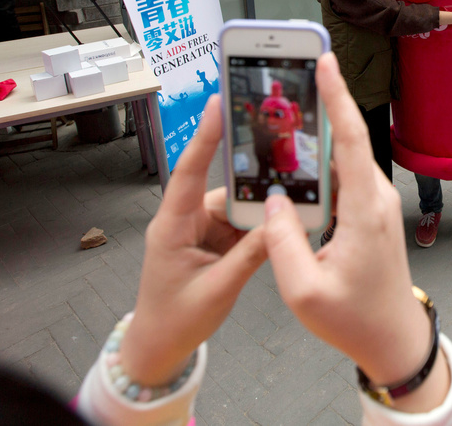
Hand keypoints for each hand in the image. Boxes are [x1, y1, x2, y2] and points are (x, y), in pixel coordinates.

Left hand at [120, 96, 266, 385]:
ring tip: (291, 205)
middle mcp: (185, 220)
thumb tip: (280, 224)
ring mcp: (200, 230)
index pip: (189, 171)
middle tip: (286, 163)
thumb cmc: (175, 319)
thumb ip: (250, 256)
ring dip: (261, 211)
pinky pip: (242, 223)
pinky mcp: (213, 240)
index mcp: (172, 225)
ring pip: (239, 206)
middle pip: (226, 187)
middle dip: (254, 181)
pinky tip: (280, 228)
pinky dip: (260, 227)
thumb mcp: (217, 289)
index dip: (206, 136)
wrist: (159, 346)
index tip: (219, 104)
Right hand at [263, 52, 448, 412]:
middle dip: (326, 103)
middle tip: (299, 72)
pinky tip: (303, 159)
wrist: (393, 338)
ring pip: (348, 158)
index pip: (350, 140)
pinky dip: (327, 161)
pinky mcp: (373, 216)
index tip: (326, 62)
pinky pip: (348, 177)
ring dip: (325, 132)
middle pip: (349, 139)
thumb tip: (273, 201)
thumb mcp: (302, 289)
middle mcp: (377, 200)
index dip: (337, 98)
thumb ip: (281, 242)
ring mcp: (378, 207)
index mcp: (364, 211)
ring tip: (294, 106)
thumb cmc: (353, 319)